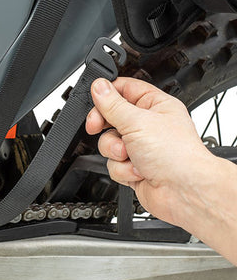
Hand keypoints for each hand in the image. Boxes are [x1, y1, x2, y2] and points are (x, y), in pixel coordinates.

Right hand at [86, 77, 212, 225]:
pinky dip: (122, 168)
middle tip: (96, 127)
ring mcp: (140, 147)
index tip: (95, 101)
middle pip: (111, 117)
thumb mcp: (137, 121)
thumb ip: (112, 104)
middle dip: (104, 126)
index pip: (124, 90)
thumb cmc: (176, 155)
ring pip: (109, 142)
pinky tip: (137, 171)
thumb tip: (99, 86)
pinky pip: (113, 163)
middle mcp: (147, 125)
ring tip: (128, 155)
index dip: (107, 95)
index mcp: (155, 105)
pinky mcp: (134, 167)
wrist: (184, 192)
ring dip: (115, 150)